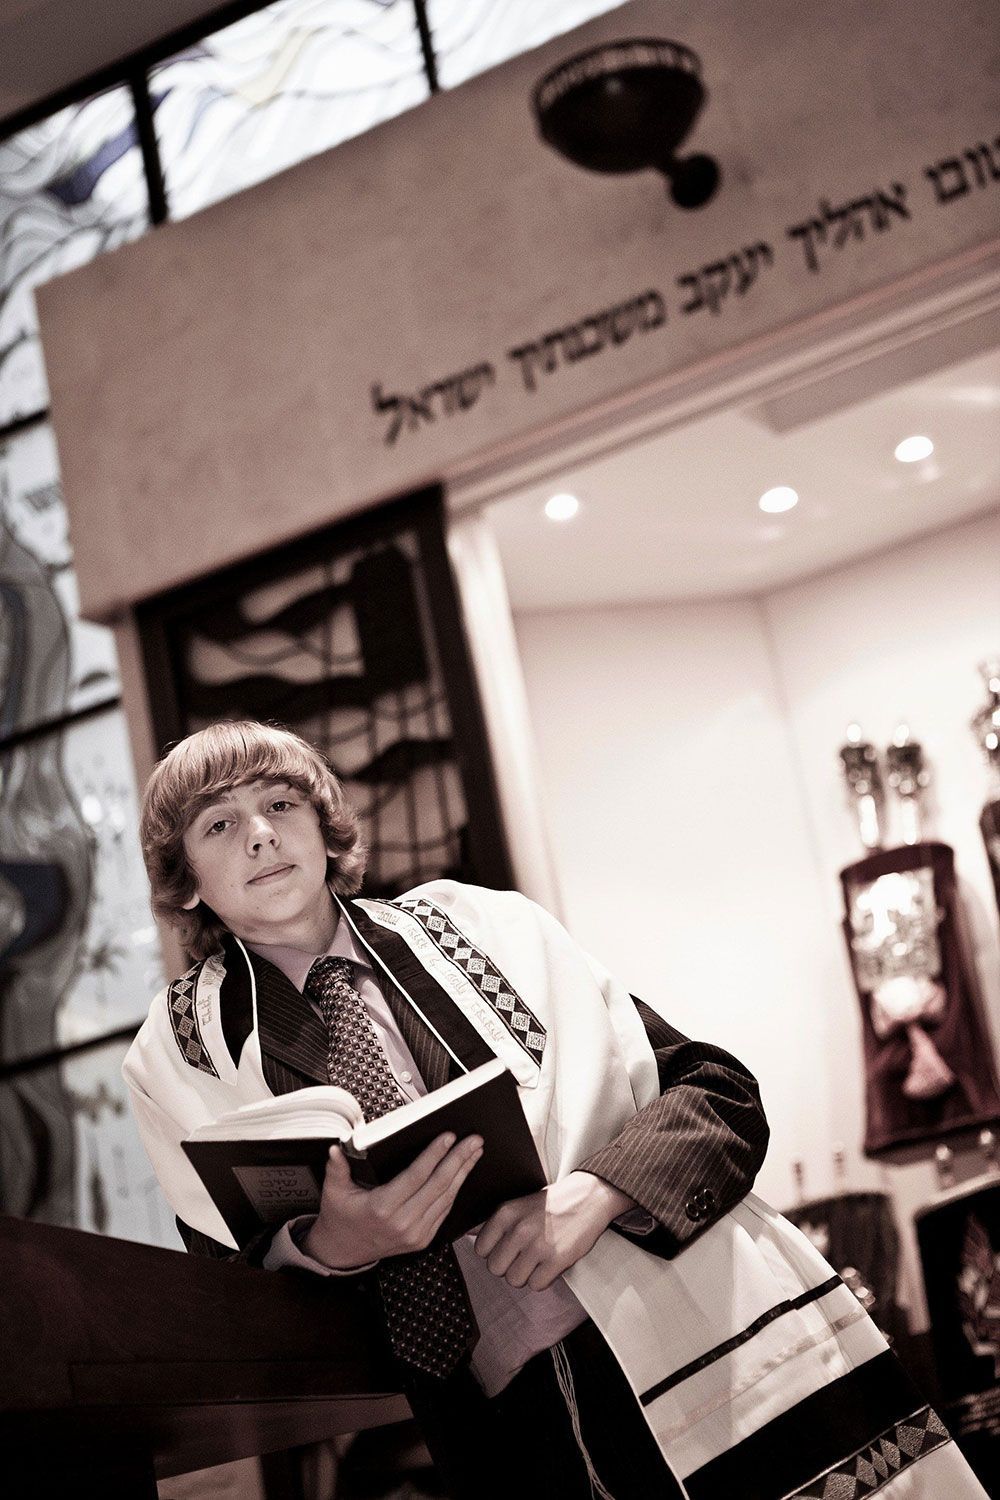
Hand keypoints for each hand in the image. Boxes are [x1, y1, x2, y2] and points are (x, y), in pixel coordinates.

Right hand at [303, 1132, 482, 1269]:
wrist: (343, 1251)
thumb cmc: (341, 1218)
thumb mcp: (334, 1192)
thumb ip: (336, 1168)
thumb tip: (335, 1148)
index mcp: (382, 1207)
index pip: (416, 1176)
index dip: (435, 1154)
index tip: (449, 1137)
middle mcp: (402, 1223)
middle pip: (439, 1186)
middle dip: (459, 1160)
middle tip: (473, 1141)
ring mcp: (415, 1234)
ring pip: (447, 1199)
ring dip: (463, 1173)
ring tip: (474, 1153)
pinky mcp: (423, 1239)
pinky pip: (444, 1212)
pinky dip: (456, 1191)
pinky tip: (463, 1174)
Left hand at [474, 1171, 635, 1290]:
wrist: (589, 1196)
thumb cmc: (552, 1203)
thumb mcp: (518, 1204)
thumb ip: (494, 1222)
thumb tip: (468, 1233)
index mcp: (506, 1213)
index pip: (480, 1249)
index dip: (492, 1253)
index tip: (505, 1249)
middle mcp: (519, 1229)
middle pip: (495, 1268)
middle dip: (508, 1266)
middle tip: (523, 1257)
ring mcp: (538, 1245)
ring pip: (514, 1280)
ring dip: (525, 1275)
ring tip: (537, 1261)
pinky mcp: (557, 1259)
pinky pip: (536, 1285)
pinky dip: (543, 1280)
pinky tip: (550, 1265)